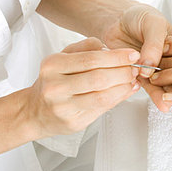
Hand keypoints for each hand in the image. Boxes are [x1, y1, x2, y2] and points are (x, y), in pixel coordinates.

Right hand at [26, 37, 140, 137]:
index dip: (116, 57)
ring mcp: (63, 107)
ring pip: (102, 95)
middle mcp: (55, 86)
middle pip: (98, 77)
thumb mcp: (63, 57)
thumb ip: (86, 48)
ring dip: (123, 86)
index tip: (133, 54)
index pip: (90, 58)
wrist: (35, 111)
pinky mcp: (72, 122)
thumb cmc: (53, 81)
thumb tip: (112, 49)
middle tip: (136, 67)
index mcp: (52, 65)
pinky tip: (126, 91)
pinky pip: (101, 109)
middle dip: (123, 72)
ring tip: (133, 79)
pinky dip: (118, 98)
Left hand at [101, 3, 171, 127]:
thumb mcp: (153, 23)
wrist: (115, 19)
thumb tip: (151, 67)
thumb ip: (154, 45)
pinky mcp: (140, 76)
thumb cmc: (139, 17)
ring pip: (171, 89)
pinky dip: (156, 97)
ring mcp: (157, 70)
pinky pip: (149, 88)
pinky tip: (164, 107)